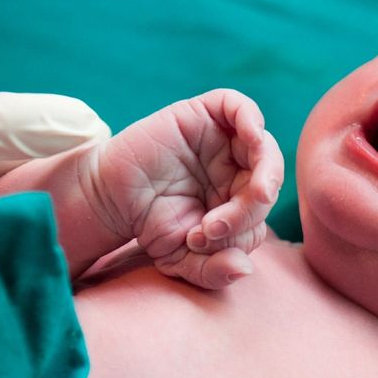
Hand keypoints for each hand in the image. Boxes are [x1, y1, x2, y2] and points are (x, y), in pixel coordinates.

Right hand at [81, 88, 283, 288]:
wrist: (108, 197)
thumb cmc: (149, 225)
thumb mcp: (181, 260)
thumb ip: (214, 271)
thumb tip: (245, 268)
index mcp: (240, 201)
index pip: (261, 215)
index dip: (240, 233)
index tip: (198, 242)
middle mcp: (237, 170)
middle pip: (269, 181)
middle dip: (249, 210)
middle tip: (212, 227)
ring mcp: (224, 141)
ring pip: (264, 148)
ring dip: (262, 174)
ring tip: (238, 198)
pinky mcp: (205, 116)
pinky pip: (240, 106)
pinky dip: (252, 118)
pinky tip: (252, 138)